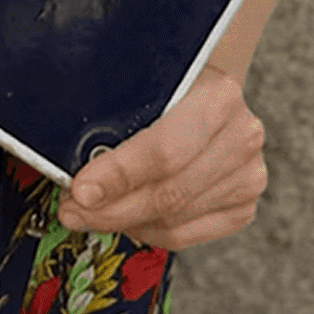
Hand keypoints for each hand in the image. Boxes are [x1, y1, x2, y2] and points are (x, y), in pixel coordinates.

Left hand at [60, 71, 268, 250]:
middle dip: (110, 207)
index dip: (117, 175)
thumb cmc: (164, 83)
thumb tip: (68, 151)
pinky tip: (125, 216)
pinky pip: (183, 234)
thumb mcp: (139, 78)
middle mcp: (240, 136)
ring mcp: (246, 174)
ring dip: (123, 220)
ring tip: (90, 211)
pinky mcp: (241, 204)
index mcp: (218, 96)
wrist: (202, 86)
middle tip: (73, 208)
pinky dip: (147, 229)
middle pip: (168, 193)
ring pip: (173, 219)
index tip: (80, 190)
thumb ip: (112, 109)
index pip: (163, 150)